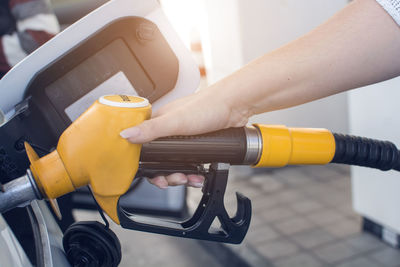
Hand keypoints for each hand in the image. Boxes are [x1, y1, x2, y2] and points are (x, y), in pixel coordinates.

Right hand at [120, 86, 250, 187]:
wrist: (235, 106)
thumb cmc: (207, 106)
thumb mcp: (175, 121)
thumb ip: (150, 129)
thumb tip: (125, 135)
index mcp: (159, 122)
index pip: (142, 147)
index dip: (146, 165)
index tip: (154, 176)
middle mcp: (169, 130)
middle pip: (160, 160)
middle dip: (167, 174)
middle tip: (175, 179)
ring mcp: (184, 138)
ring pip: (175, 164)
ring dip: (182, 176)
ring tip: (190, 179)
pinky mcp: (197, 144)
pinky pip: (190, 163)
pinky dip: (194, 172)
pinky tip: (199, 175)